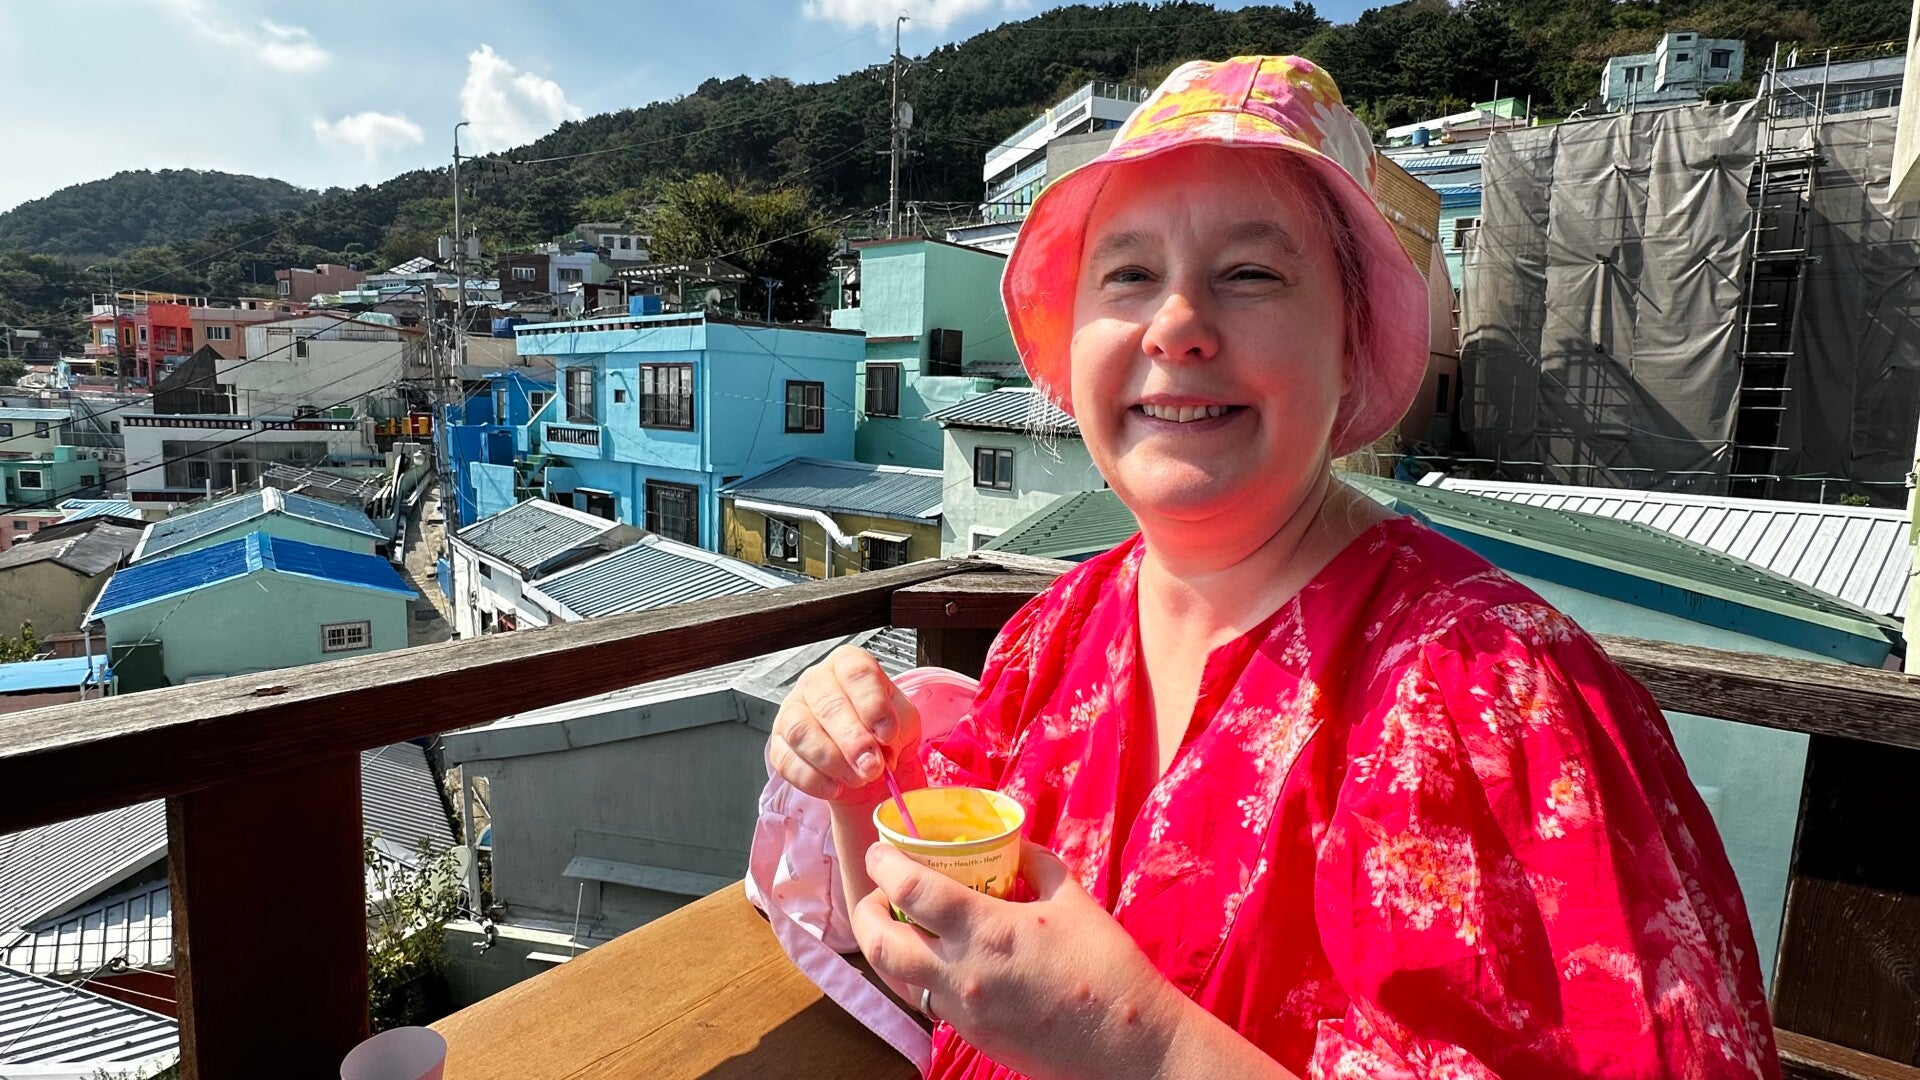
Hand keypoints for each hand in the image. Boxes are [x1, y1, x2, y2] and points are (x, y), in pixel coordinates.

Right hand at [766, 645, 921, 804]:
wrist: (869, 764)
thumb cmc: (884, 733)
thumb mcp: (903, 722)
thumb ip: (897, 727)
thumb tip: (880, 743)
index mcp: (848, 665)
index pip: (855, 672)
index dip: (872, 704)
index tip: (887, 734)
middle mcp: (816, 681)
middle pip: (827, 704)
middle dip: (853, 740)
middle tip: (872, 766)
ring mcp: (791, 711)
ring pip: (800, 732)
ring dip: (832, 761)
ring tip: (857, 779)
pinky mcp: (778, 744)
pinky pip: (786, 761)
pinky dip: (813, 780)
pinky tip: (835, 788)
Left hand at [852, 840, 1180, 1079]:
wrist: (1128, 1043)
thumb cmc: (1107, 965)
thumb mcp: (1072, 898)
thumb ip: (1035, 864)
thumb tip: (1012, 843)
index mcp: (987, 930)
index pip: (910, 891)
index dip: (885, 865)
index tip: (881, 851)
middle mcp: (962, 973)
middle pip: (881, 944)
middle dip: (865, 913)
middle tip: (876, 894)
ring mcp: (963, 1011)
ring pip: (898, 978)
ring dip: (886, 948)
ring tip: (898, 926)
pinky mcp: (972, 1036)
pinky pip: (929, 1001)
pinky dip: (920, 975)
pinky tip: (938, 959)